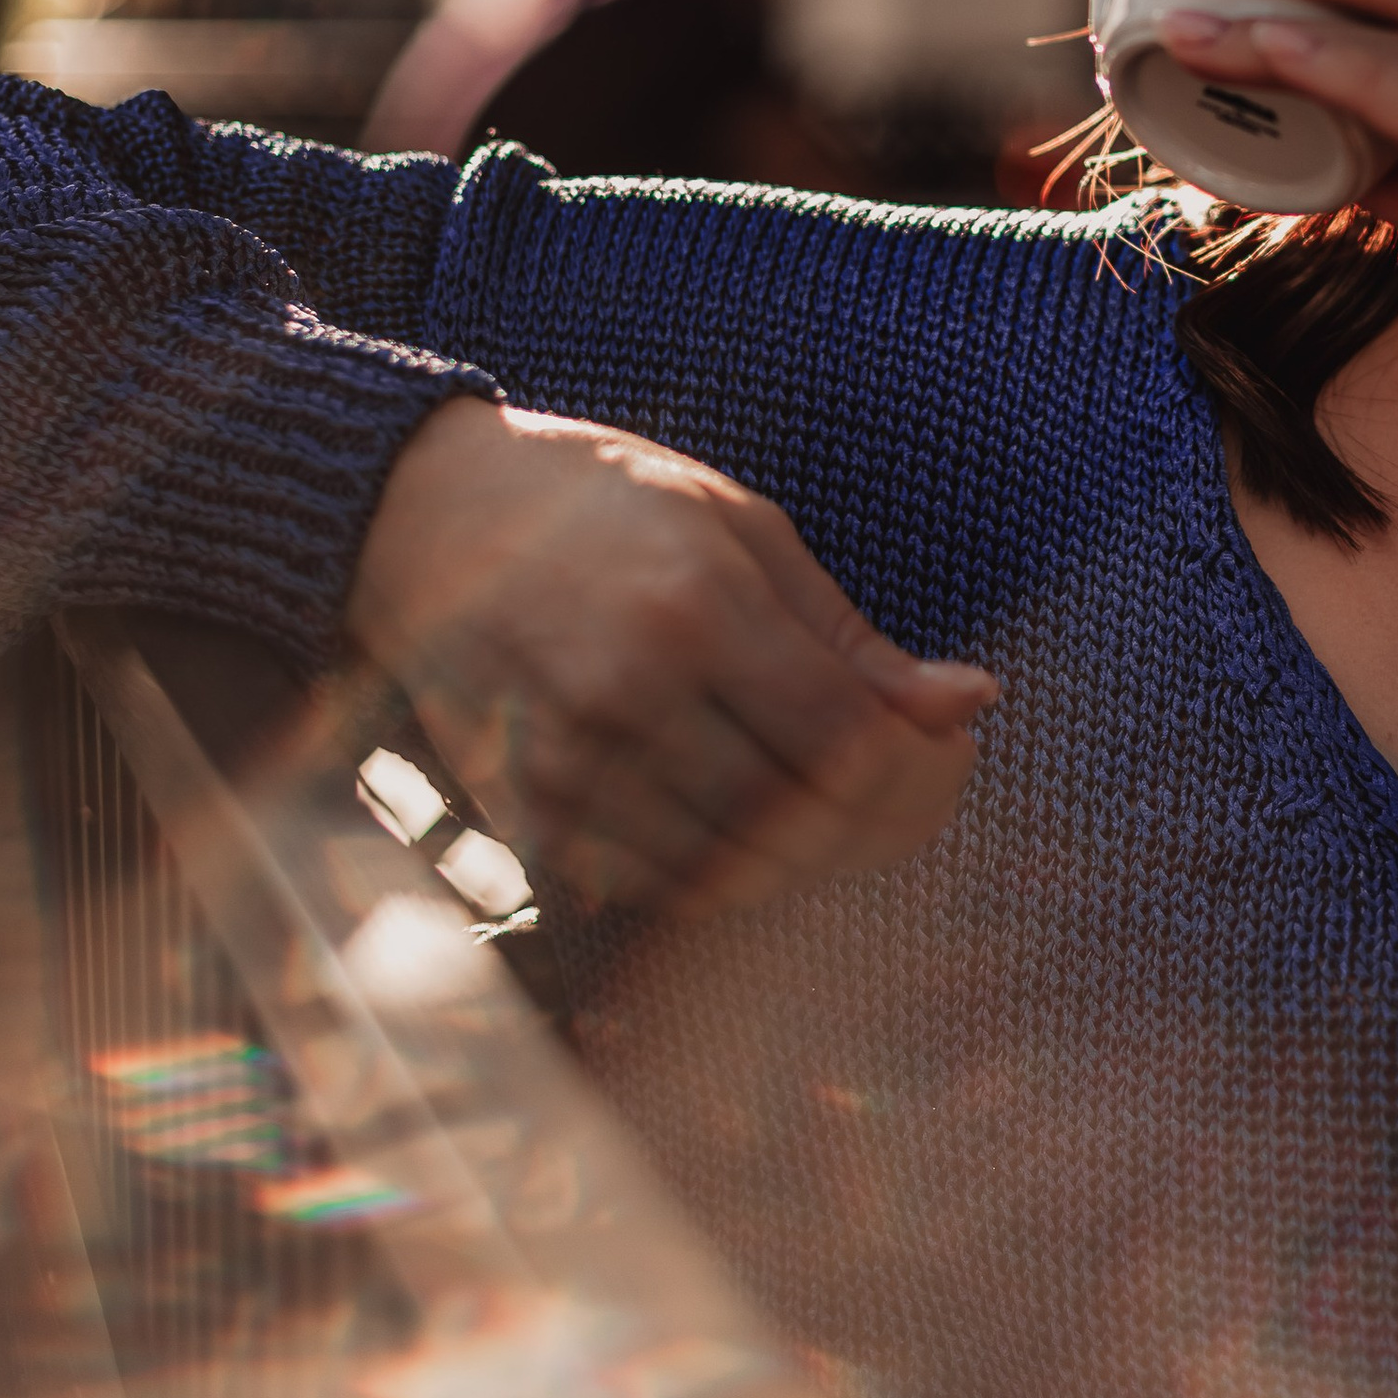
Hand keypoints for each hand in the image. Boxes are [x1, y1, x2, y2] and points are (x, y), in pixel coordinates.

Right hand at [344, 399, 996, 915]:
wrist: (425, 516)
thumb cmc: (601, 503)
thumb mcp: (742, 531)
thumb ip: (853, 638)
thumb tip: (971, 704)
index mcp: (694, 608)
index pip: (846, 746)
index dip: (921, 773)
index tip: (949, 751)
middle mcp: (625, 699)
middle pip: (797, 826)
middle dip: (878, 826)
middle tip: (905, 789)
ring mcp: (565, 770)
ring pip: (733, 879)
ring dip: (807, 859)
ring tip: (830, 800)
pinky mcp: (525, 817)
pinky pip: (657, 894)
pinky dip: (724, 876)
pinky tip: (748, 818)